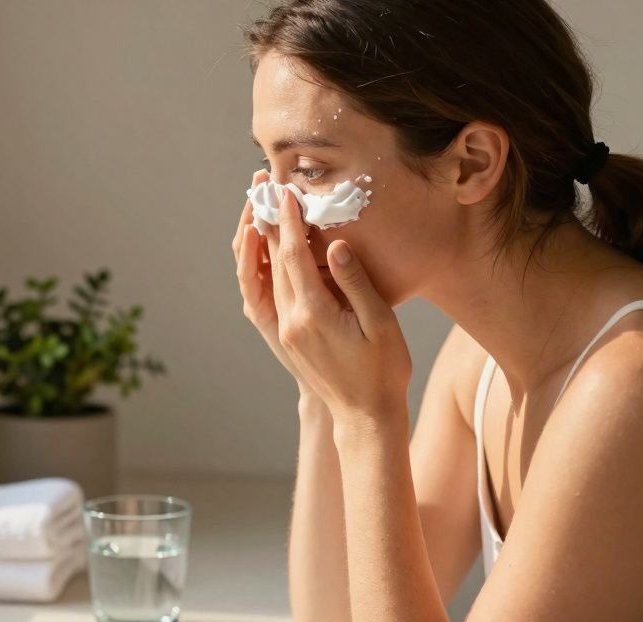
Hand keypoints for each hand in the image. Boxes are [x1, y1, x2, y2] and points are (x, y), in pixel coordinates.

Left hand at [252, 176, 412, 423]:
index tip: (286, 191)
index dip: (288, 220)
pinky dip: (265, 267)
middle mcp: (291, 321)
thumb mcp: (380, 323)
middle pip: (271, 261)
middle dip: (268, 220)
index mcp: (314, 314)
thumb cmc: (383, 370)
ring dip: (261, 240)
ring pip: (265, 276)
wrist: (365, 416)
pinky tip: (266, 249)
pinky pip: (269, 293)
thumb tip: (335, 245)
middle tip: (264, 185)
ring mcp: (285, 330)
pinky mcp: (287, 336)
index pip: (293, 256)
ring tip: (259, 207)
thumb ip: (356, 283)